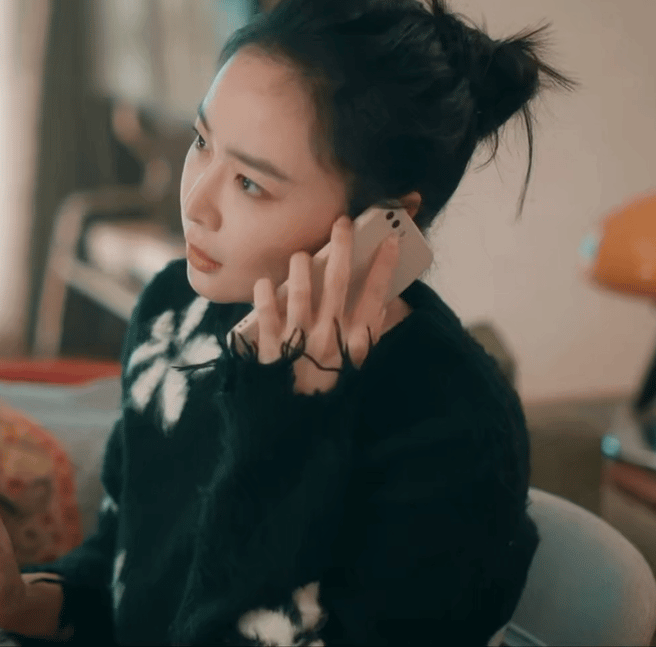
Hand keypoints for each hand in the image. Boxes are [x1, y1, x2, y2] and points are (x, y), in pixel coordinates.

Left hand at [253, 215, 399, 394]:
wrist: (292, 431)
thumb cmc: (326, 396)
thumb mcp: (356, 370)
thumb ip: (371, 336)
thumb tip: (392, 308)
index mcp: (352, 345)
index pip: (373, 298)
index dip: (383, 268)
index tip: (389, 241)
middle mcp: (327, 339)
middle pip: (337, 285)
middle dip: (342, 250)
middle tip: (342, 224)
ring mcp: (297, 342)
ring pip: (300, 294)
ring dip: (301, 269)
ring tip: (302, 254)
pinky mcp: (269, 349)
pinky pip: (265, 315)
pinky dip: (264, 297)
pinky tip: (264, 283)